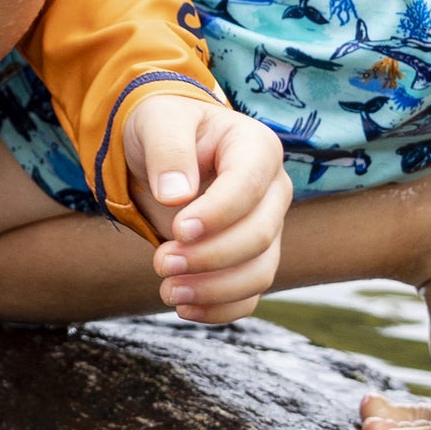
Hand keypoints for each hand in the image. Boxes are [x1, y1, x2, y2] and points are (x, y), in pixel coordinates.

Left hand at [120, 88, 289, 323]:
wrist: (164, 151)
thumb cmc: (165, 126)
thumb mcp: (158, 120)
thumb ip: (167, 150)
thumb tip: (175, 196)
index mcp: (257, 147)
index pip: (249, 186)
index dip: (217, 213)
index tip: (178, 229)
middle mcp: (272, 189)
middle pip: (259, 235)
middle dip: (210, 256)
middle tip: (162, 261)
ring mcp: (268, 227)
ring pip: (260, 272)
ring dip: (215, 289)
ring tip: (168, 289)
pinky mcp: (254, 258)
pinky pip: (250, 294)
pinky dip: (220, 309)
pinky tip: (185, 307)